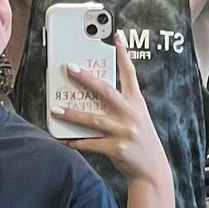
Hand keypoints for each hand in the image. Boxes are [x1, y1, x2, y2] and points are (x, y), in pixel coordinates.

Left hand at [58, 40, 172, 187]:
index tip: (116, 36)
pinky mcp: (117, 149)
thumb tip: (92, 94)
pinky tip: (62, 138)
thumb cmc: (141, 143)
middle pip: (106, 91)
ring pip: (94, 119)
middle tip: (69, 67)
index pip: (130, 74)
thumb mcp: (138, 119)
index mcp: (137, 104)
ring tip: (55, 108)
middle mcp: (131, 115)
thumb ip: (121, 106)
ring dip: (73, 114)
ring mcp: (124, 132)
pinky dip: (75, 141)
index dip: (123, 54)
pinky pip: (90, 143)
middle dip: (86, 78)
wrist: (152, 172)